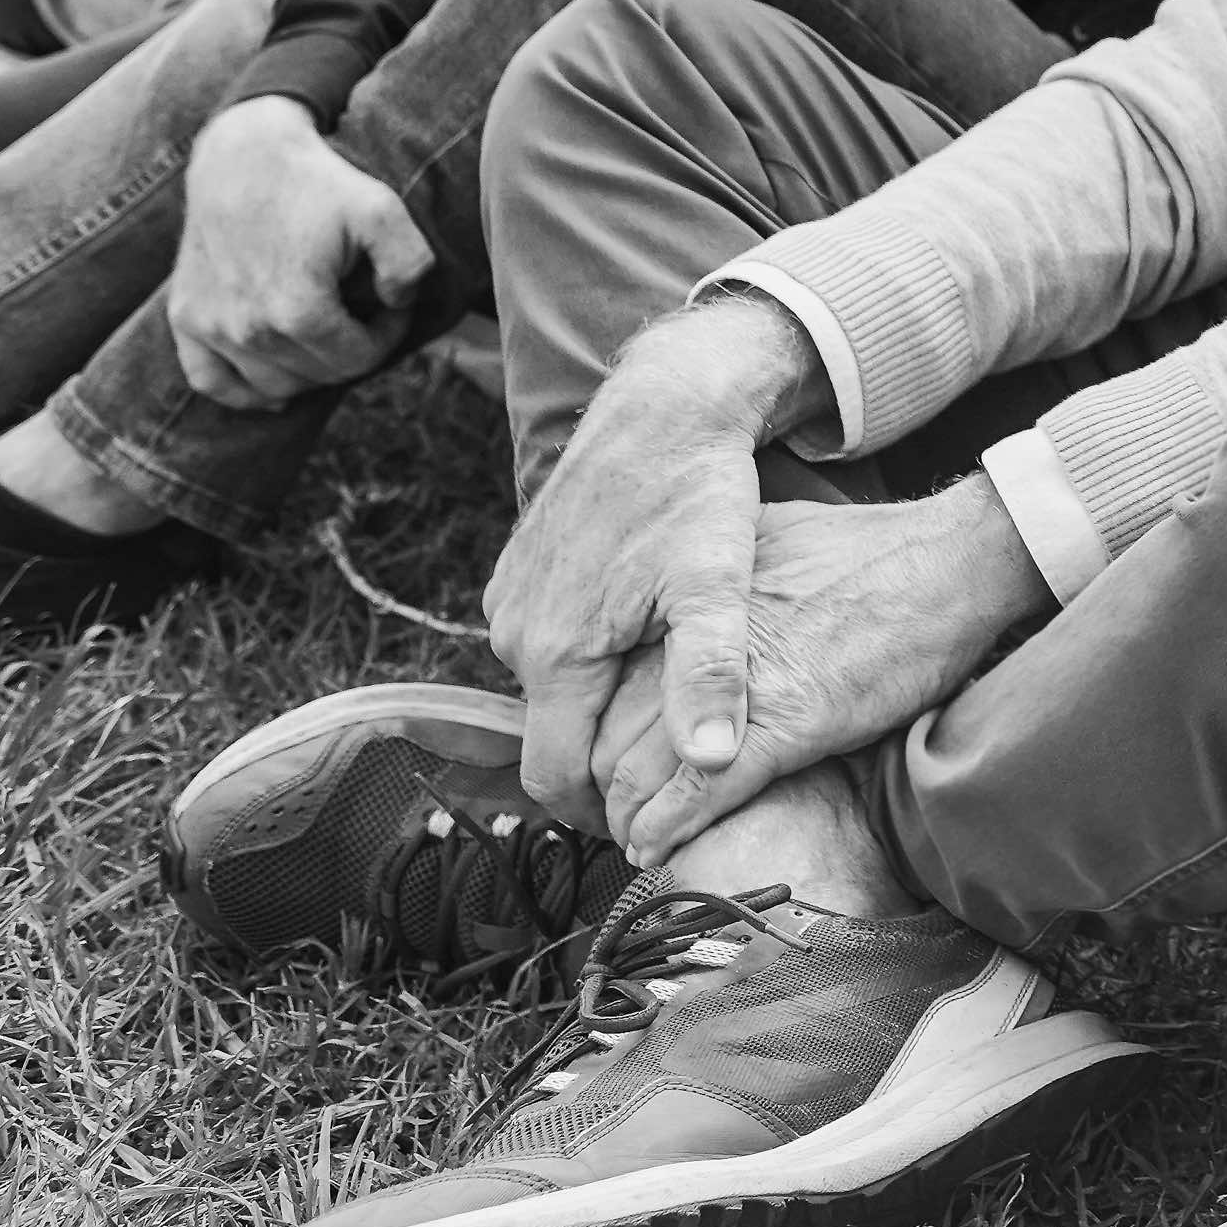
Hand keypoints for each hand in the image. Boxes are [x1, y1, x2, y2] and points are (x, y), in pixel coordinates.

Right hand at [166, 96, 435, 406]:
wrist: (243, 155)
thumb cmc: (317, 182)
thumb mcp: (382, 210)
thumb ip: (410, 263)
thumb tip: (398, 303)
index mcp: (297, 311)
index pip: (358, 360)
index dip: (387, 335)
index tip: (391, 304)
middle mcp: (248, 330)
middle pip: (319, 375)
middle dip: (352, 348)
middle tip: (363, 310)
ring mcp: (210, 327)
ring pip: (273, 386)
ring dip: (308, 368)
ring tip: (327, 329)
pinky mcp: (185, 317)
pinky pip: (212, 381)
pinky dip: (244, 390)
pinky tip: (275, 380)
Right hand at [488, 297, 829, 831]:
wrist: (663, 408)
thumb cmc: (696, 493)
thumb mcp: (716, 585)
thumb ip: (710, 676)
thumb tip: (713, 766)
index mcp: (555, 651)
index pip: (555, 777)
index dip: (603, 810)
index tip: (655, 819)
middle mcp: (515, 631)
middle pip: (555, 734)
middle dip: (607, 757)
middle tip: (675, 759)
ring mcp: (510, 601)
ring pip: (553, 689)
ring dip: (600, 704)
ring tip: (667, 699)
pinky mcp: (518, 576)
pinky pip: (547, 643)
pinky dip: (588, 657)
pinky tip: (644, 643)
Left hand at [590, 481, 1051, 865]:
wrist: (952, 560)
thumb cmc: (876, 549)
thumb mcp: (767, 537)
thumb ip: (719, 574)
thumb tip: (697, 590)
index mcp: (693, 602)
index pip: (607, 681)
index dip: (598, 732)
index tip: (607, 758)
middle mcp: (698, 642)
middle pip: (607, 731)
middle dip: (602, 785)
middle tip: (612, 813)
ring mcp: (739, 686)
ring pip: (640, 770)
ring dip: (628, 819)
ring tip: (632, 839)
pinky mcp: (787, 724)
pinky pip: (701, 792)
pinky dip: (669, 830)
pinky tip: (656, 849)